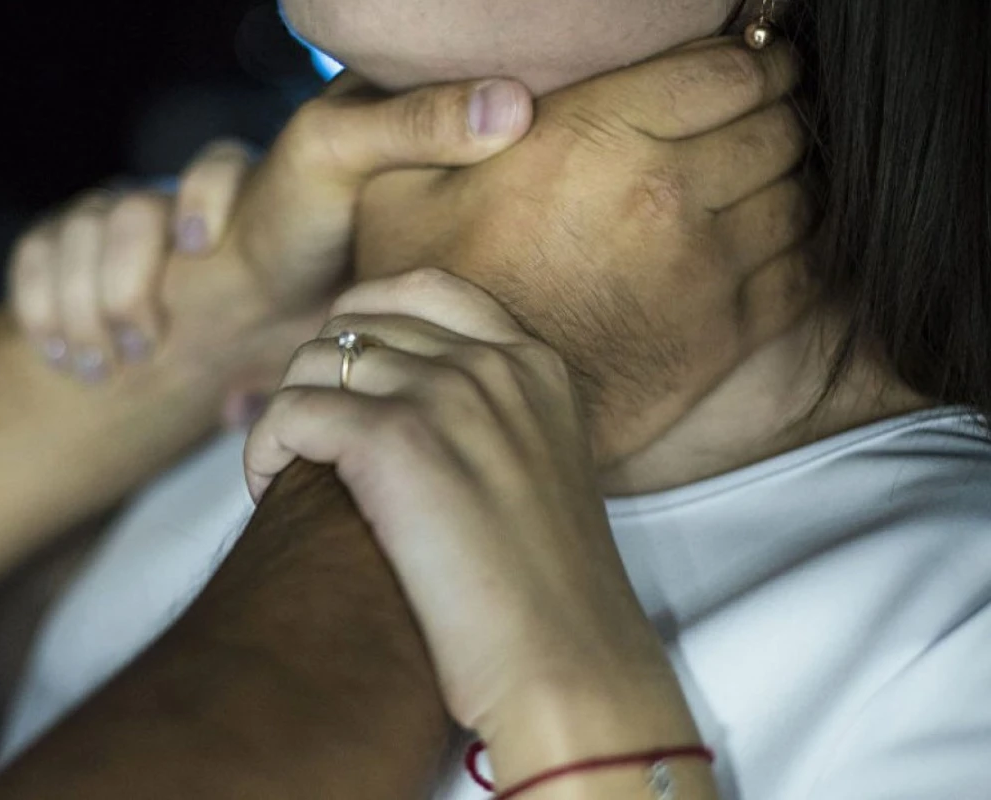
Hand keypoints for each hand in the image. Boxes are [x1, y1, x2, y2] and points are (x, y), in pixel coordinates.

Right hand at [7, 76, 535, 387]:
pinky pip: (33, 262)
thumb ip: (424, 133)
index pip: (203, 171)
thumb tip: (514, 104)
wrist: (264, 351)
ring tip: (111, 362)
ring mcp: (127, 227)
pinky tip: (76, 359)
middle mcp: (175, 195)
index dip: (197, 204)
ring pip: (70, 237)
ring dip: (85, 304)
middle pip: (113, 207)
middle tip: (149, 333)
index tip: (212, 244)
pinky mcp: (85, 260)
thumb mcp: (374, 195)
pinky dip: (45, 312)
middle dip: (125, 271)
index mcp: (248, 179)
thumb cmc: (326, 269)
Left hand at [243, 270, 674, 746]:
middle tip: (304, 437)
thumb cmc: (547, 595)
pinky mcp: (395, 442)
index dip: (362, 316)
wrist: (567, 664)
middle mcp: (491, 365)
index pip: (425, 290)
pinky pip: (288, 412)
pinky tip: (269, 490)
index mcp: (535, 364)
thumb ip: (488, 419)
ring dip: (284, 415)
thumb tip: (397, 406)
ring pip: (311, 363)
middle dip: (314, 375)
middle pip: (356, 324)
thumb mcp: (537, 471)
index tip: (333, 366)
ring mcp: (446, 396)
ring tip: (287, 473)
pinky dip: (263, 449)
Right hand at [353, 40, 813, 467]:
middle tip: (763, 115)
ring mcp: (704, 266)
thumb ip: (445, 119)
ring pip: (798, 193)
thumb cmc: (431, 298)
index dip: (757, 59)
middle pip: (775, 125)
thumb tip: (509, 92)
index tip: (758, 63)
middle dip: (778, 111)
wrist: (466, 415)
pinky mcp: (725, 333)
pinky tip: (775, 240)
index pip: (728, 70)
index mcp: (592, 137)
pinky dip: (802, 245)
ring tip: (765, 178)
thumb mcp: (401, 191)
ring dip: (790, 178)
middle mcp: (661, 192)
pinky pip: (803, 267)